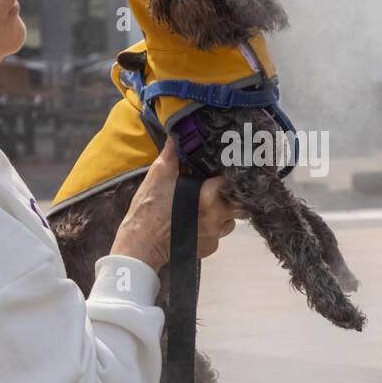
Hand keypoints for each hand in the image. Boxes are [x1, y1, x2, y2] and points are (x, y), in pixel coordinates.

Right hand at [110, 138, 244, 271]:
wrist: (141, 243)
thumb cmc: (150, 208)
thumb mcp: (159, 174)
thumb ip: (172, 153)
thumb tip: (176, 134)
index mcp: (209, 195)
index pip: (233, 182)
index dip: (232, 177)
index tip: (227, 173)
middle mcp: (217, 215)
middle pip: (240, 205)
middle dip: (234, 199)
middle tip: (222, 193)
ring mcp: (215, 234)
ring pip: (231, 222)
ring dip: (224, 215)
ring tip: (208, 209)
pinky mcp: (210, 248)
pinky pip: (219, 236)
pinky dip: (212, 230)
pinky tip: (198, 225)